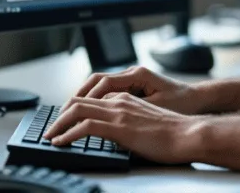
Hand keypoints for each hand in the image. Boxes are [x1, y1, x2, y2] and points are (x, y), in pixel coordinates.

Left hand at [43, 93, 201, 164]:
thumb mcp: (145, 122)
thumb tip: (116, 136)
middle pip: (79, 100)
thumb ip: (129, 123)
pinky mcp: (120, 126)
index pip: (91, 99)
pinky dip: (68, 134)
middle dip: (59, 114)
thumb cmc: (173, 133)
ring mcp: (119, 112)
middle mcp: (120, 101)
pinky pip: (85, 126)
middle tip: (50, 128)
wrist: (189, 134)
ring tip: (50, 136)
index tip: (63, 122)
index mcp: (126, 98)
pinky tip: (61, 142)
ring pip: (77, 110)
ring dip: (58, 123)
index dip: (72, 109)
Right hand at [73, 66, 205, 114]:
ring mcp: (132, 78)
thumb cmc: (181, 102)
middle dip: (80, 94)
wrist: (198, 99)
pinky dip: (97, 99)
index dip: (87, 96)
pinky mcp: (134, 86)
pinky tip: (91, 111)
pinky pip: (109, 90)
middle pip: (98, 80)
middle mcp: (132, 73)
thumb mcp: (156, 107)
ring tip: (72, 111)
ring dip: (87, 96)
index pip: (103, 82)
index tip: (75, 109)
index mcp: (137, 74)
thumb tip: (107, 111)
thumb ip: (132, 106)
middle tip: (65, 110)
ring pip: (102, 84)